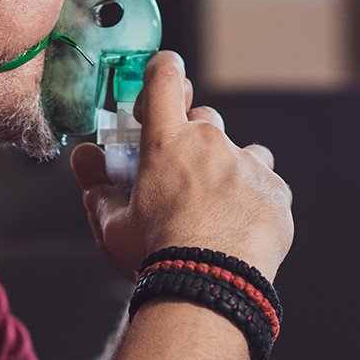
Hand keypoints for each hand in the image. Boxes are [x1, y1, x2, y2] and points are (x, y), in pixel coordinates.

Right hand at [71, 51, 293, 281]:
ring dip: (231, 168)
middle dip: (194, 139)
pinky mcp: (275, 190)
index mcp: (166, 142)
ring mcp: (248, 164)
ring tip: (218, 208)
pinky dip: (255, 200)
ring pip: (242, 151)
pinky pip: (266, 184)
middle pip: (205, 119)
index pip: (164, 78)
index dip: (164, 73)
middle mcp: (210, 142)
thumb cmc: (157, 256)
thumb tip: (84, 159)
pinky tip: (241, 228)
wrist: (211, 286)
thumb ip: (99, 188)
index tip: (163, 83)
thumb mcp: (114, 226)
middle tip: (183, 175)